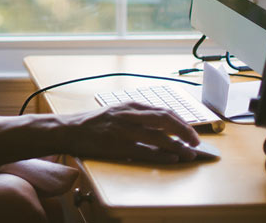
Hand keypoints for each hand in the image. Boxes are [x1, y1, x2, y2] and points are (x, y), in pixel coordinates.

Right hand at [63, 101, 200, 163]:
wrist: (70, 129)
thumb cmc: (94, 123)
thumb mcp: (117, 112)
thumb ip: (136, 116)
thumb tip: (160, 126)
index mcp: (130, 105)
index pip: (163, 110)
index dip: (181, 121)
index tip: (191, 131)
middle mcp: (129, 114)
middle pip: (165, 119)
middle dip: (184, 130)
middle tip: (195, 142)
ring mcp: (123, 130)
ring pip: (158, 135)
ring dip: (177, 145)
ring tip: (189, 153)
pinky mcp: (117, 145)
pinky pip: (144, 150)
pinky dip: (161, 155)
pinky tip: (171, 158)